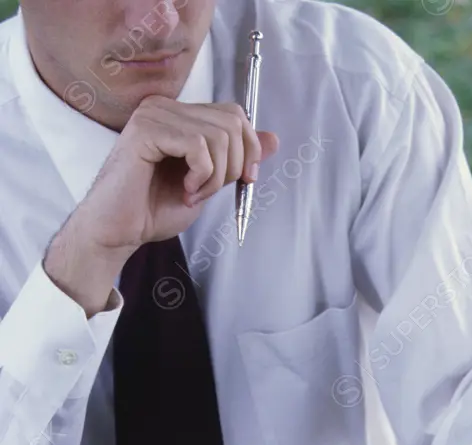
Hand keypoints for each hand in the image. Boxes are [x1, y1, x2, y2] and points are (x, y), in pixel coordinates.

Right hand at [73, 97, 279, 253]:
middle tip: (209, 191)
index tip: (242, 180)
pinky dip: (201, 175)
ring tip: (192, 194)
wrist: (119, 231)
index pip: (235, 114)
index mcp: (180, 115)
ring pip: (219, 135)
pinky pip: (198, 145)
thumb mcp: (208, 183)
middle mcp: (166, 107)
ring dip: (215, 176)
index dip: (249, 148)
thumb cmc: (153, 210)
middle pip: (232, 121)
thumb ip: (236, 159)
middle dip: (233, 165)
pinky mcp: (146, 130)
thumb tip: (273, 139)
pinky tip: (184, 189)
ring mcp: (154, 115)